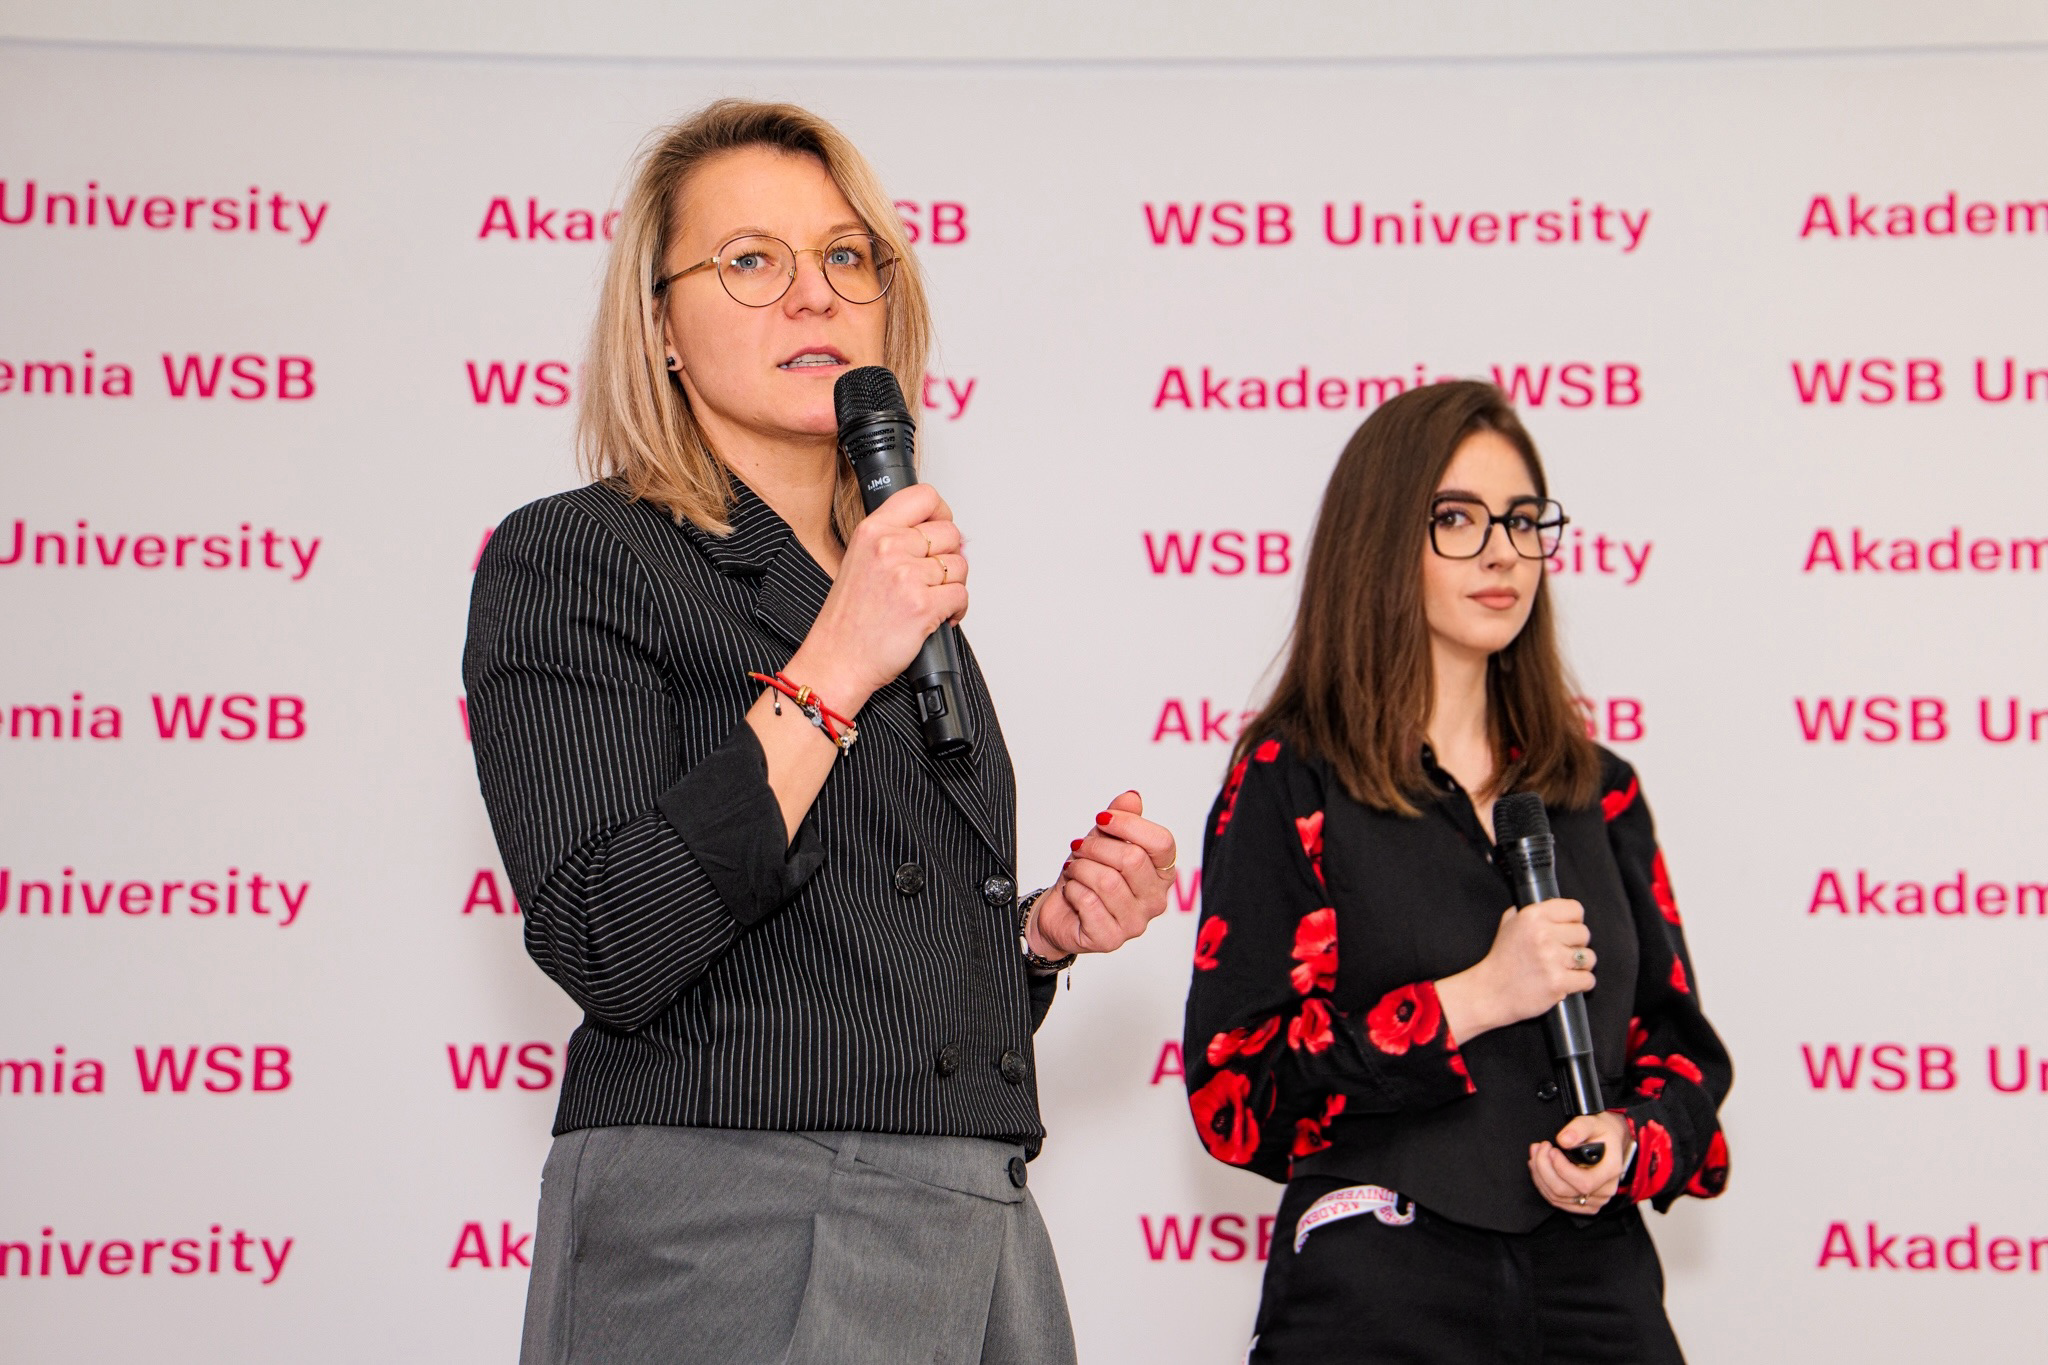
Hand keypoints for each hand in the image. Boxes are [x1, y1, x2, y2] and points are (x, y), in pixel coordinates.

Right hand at [784, 483, 966, 712]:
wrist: (837, 659)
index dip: (941, 513)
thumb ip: (894, 539)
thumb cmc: (848, 618)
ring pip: (959, 566)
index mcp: (872, 531)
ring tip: (931, 599)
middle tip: (933, 577)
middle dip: (949, 557)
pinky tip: (937, 616)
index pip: (925, 497)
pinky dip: (956, 610)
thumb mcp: (859, 560)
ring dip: (952, 586)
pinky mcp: (923, 605)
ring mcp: (907, 576)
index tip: (940, 528)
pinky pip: (962, 596)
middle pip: (950, 533)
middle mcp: (889, 548)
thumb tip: (939, 532)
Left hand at [1027, 791, 1176, 956]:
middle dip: (1096, 847)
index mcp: (1162, 873)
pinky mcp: (1111, 939)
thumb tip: (1132, 797)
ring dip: (1080, 869)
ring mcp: (1136, 923)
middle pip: (1132, 859)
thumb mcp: (1103, 840)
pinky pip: (1089, 902)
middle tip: (1079, 848)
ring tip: (1075, 870)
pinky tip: (1073, 892)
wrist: (1060, 911)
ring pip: (1107, 880)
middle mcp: (1156, 900)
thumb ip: (1120, 819)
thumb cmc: (1087, 876)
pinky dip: (1073, 890)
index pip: (1162, 842)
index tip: (1103, 819)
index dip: (1129, 824)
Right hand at [1435, 897, 1592, 1043]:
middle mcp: (1543, 934)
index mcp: (1532, 916)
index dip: (1574, 921)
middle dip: (1576, 945)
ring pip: (1589, 957)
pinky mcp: (1558, 982)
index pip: (1575, 909)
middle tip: (1561, 953)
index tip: (1568, 930)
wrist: (1491, 992)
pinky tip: (1566, 983)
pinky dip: (1580, 984)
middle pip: (1584, 933)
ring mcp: (1551, 959)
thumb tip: (1549, 907)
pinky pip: (1588, 980)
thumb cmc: (1501, 961)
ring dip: (1580, 965)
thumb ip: (1526, 912)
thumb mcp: (1507, 925)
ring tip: (1564, 969)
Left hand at [1529, 1112, 1631, 1215]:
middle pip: (1565, 1191)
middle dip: (1544, 1169)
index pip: (1584, 1183)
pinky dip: (1543, 1184)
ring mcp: (1594, 1201)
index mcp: (1610, 1171)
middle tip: (1539, 1148)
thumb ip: (1579, 1128)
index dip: (1562, 1169)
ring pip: (1557, 1197)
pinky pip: (1557, 1200)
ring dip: (1540, 1175)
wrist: (1608, 1143)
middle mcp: (1604, 1191)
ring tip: (1536, 1154)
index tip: (1552, 1150)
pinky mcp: (1583, 1205)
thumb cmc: (1601, 1133)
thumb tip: (1564, 1140)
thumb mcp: (1593, 1123)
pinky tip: (1539, 1168)